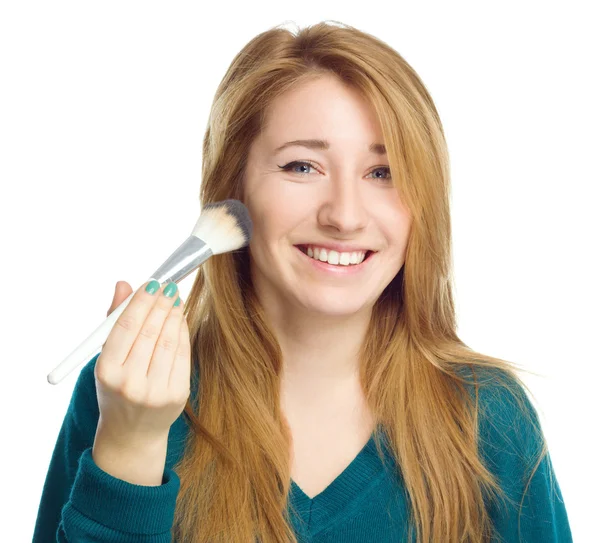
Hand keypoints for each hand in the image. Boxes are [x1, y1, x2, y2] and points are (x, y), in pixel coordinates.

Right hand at [94, 279, 190, 446]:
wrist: (132, 433)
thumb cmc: (116, 388)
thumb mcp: (107, 358)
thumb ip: (114, 320)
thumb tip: (124, 284)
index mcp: (106, 372)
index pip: (125, 327)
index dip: (141, 301)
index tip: (151, 283)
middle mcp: (130, 383)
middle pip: (150, 331)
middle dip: (161, 303)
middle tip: (168, 286)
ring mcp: (155, 391)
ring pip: (169, 341)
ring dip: (174, 314)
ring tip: (175, 298)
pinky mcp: (177, 395)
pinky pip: (183, 355)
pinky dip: (182, 332)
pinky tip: (180, 318)